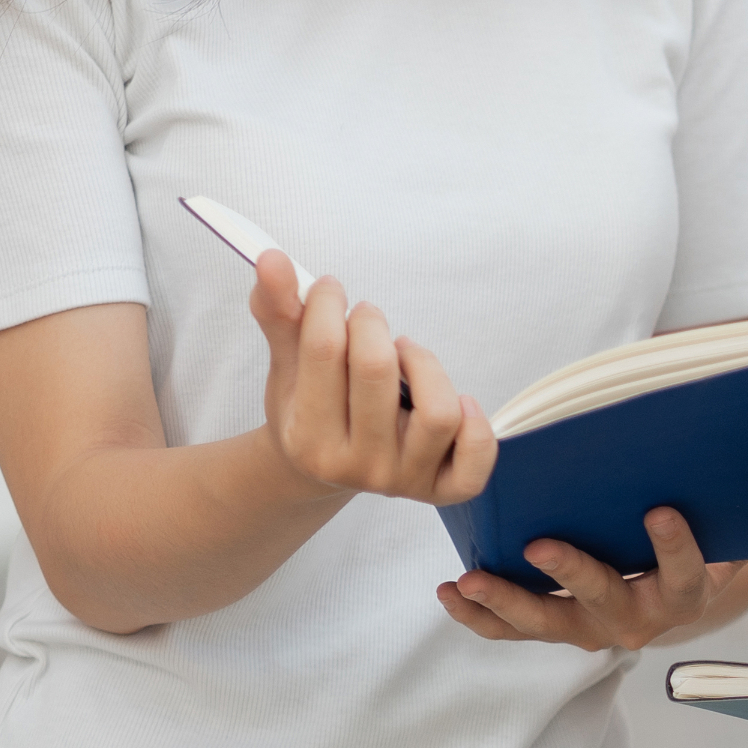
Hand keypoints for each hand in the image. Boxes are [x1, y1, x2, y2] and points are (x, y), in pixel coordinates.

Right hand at [248, 252, 495, 506]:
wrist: (328, 466)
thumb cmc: (310, 406)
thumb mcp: (287, 364)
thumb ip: (279, 312)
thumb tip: (271, 258)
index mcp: (307, 440)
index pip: (324, 350)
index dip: (326, 303)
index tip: (329, 288)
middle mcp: (356, 468)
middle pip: (377, 371)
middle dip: (371, 325)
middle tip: (366, 315)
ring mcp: (402, 480)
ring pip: (437, 411)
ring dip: (424, 364)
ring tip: (404, 352)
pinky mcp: (442, 489)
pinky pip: (476, 456)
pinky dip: (476, 424)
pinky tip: (457, 399)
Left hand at [437, 505, 747, 651]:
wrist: (676, 594)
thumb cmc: (695, 545)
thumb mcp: (719, 528)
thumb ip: (713, 498)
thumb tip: (712, 441)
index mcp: (684, 595)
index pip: (684, 574)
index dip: (675, 547)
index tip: (660, 512)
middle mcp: (638, 620)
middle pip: (602, 601)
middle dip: (570, 574)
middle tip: (541, 547)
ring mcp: (592, 628)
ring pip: (546, 622)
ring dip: (506, 602)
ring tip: (471, 580)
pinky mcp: (558, 628)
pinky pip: (515, 631)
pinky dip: (481, 615)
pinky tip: (452, 593)